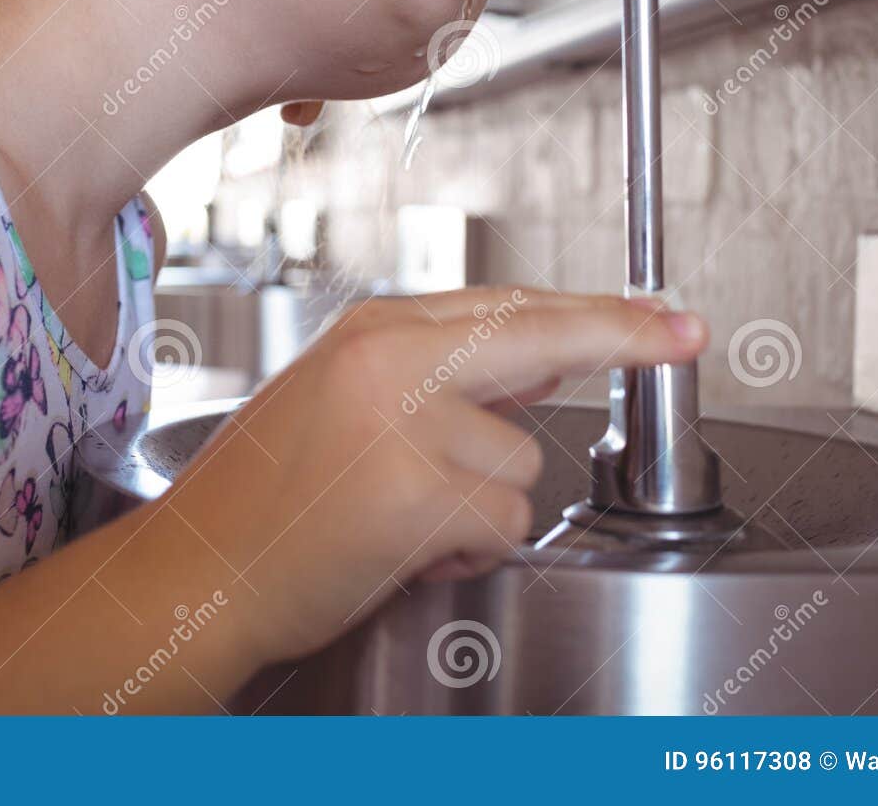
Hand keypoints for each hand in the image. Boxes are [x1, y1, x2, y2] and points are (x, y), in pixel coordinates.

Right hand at [159, 286, 708, 663]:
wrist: (192, 572)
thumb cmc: (262, 502)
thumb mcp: (341, 403)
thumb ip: (438, 378)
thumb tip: (547, 359)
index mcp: (370, 332)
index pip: (506, 305)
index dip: (594, 312)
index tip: (660, 313)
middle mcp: (388, 360)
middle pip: (541, 333)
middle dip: (624, 336)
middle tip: (684, 336)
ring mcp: (401, 424)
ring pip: (524, 461)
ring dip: (486, 506)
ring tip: (406, 521)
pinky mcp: (413, 494)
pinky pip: (503, 524)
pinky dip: (470, 552)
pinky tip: (404, 552)